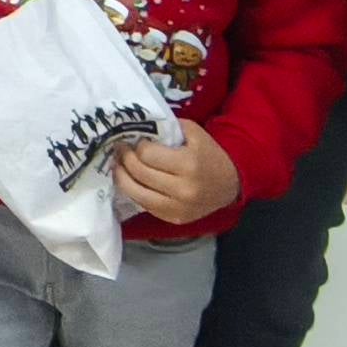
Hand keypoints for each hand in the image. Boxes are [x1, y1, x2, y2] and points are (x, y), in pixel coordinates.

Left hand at [112, 119, 239, 223]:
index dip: (137, 146)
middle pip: (140, 174)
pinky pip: (145, 206)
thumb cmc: (209, 154)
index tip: (133, 141)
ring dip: (122, 178)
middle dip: (125, 159)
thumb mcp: (194, 132)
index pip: (147, 155)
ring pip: (137, 194)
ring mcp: (178, 208)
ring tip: (117, 166)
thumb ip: (167, 128)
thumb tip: (137, 127)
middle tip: (120, 150)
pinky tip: (130, 181)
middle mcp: (182, 189)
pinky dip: (134, 193)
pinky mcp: (174, 219)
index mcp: (188, 164)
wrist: (229, 184)